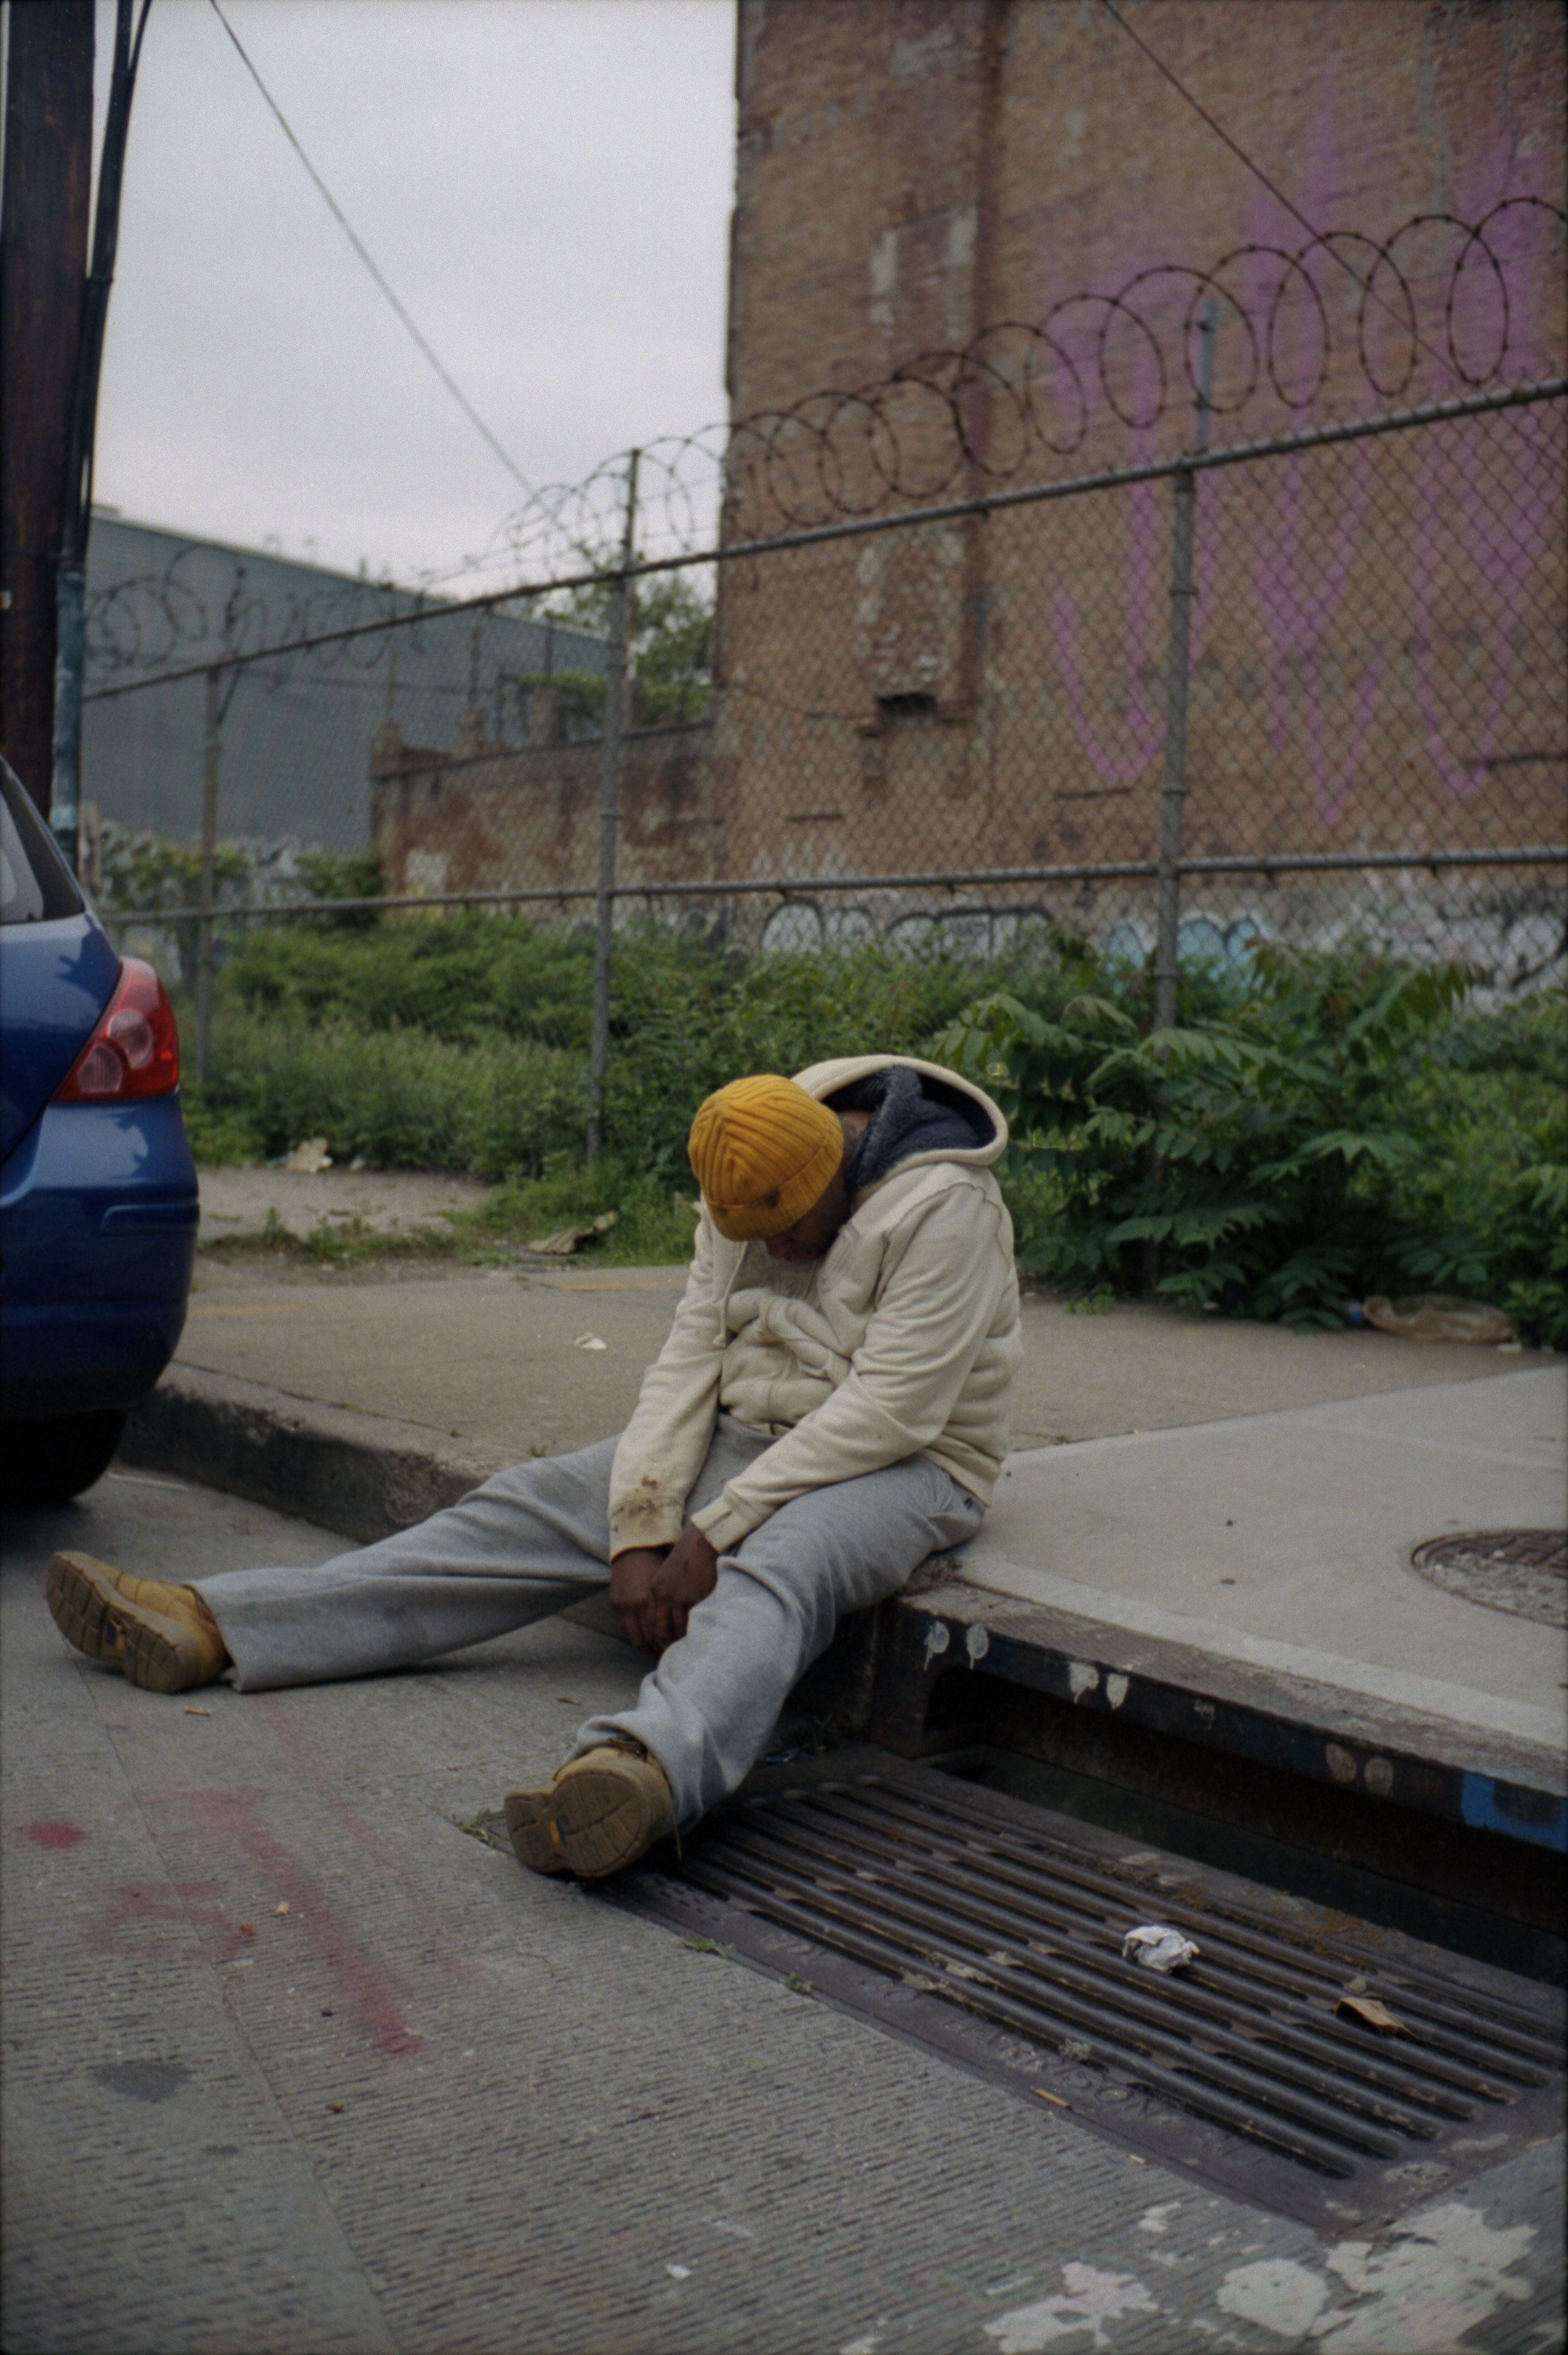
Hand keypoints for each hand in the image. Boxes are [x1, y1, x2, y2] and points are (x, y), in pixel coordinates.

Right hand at [609, 1547, 669, 1654]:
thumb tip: (686, 1630)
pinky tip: (646, 1642)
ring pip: (636, 1639)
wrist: (635, 1548)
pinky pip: (626, 1629)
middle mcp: (636, 1605)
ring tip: (659, 1653)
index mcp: (652, 1600)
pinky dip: (636, 1637)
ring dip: (648, 1649)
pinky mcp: (615, 1604)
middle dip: (661, 1650)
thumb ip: (673, 1607)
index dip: (671, 1646)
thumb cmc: (660, 1565)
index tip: (679, 1651)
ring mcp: (623, 1606)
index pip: (662, 1634)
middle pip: (650, 1640)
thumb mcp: (668, 1586)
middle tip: (671, 1657)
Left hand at [645, 1524, 720, 1654]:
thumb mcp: (667, 1577)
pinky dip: (693, 1632)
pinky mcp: (694, 1598)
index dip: (655, 1640)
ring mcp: (678, 1598)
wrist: (701, 1543)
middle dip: (666, 1646)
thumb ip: (664, 1597)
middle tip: (673, 1657)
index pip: (651, 1623)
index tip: (662, 1649)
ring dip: (680, 1642)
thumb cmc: (687, 1560)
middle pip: (660, 1630)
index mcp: (654, 1591)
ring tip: (686, 1651)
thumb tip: (667, 1622)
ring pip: (676, 1629)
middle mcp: (663, 1596)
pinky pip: (692, 1622)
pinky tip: (697, 1637)